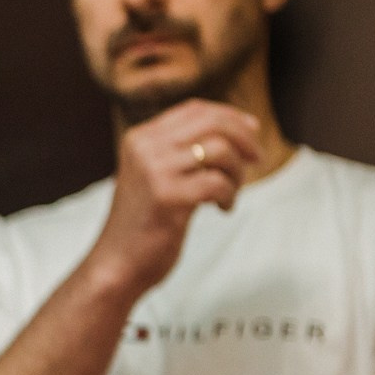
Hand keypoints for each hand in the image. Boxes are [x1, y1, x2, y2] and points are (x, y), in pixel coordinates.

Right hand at [90, 99, 263, 297]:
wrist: (117, 265)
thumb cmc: (144, 223)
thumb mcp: (156, 175)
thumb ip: (182, 150)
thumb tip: (239, 128)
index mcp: (141, 138)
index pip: (195, 110)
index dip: (230, 116)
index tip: (252, 130)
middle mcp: (145, 148)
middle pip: (211, 122)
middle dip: (244, 137)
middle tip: (257, 158)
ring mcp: (155, 172)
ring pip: (220, 150)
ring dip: (237, 172)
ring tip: (232, 193)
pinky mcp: (168, 197)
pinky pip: (218, 183)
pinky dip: (229, 196)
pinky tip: (223, 209)